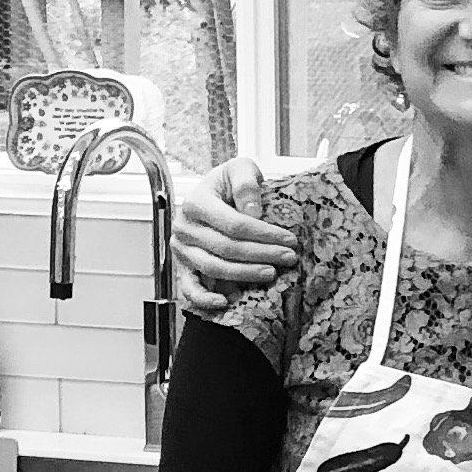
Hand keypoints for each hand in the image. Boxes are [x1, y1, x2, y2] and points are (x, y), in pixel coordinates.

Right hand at [171, 154, 293, 306]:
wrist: (211, 195)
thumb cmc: (227, 184)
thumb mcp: (240, 169)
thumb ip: (246, 183)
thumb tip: (252, 211)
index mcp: (195, 202)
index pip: (234, 224)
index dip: (264, 234)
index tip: (289, 239)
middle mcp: (184, 227)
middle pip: (227, 248)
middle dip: (262, 254)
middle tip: (288, 257)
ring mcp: (181, 250)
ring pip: (214, 268)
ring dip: (245, 274)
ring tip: (272, 273)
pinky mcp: (182, 267)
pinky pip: (189, 289)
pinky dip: (205, 299)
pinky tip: (226, 302)